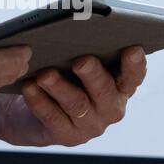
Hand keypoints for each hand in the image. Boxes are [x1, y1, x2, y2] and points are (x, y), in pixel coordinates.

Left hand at [0, 46, 146, 146]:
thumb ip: (83, 48)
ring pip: (77, 104)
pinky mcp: (67, 136)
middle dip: (93, 75)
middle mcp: (110, 107)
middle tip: (81, 61)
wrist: (32, 112)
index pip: (133, 75)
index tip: (132, 49)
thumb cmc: (60, 74)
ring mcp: (90, 125)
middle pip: (104, 90)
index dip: (135, 65)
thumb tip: (74, 27)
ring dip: (60, 87)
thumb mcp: (73, 60)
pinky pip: (53, 117)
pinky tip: (29, 86)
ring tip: (44, 74)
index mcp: (119, 85)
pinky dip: (40, 101)